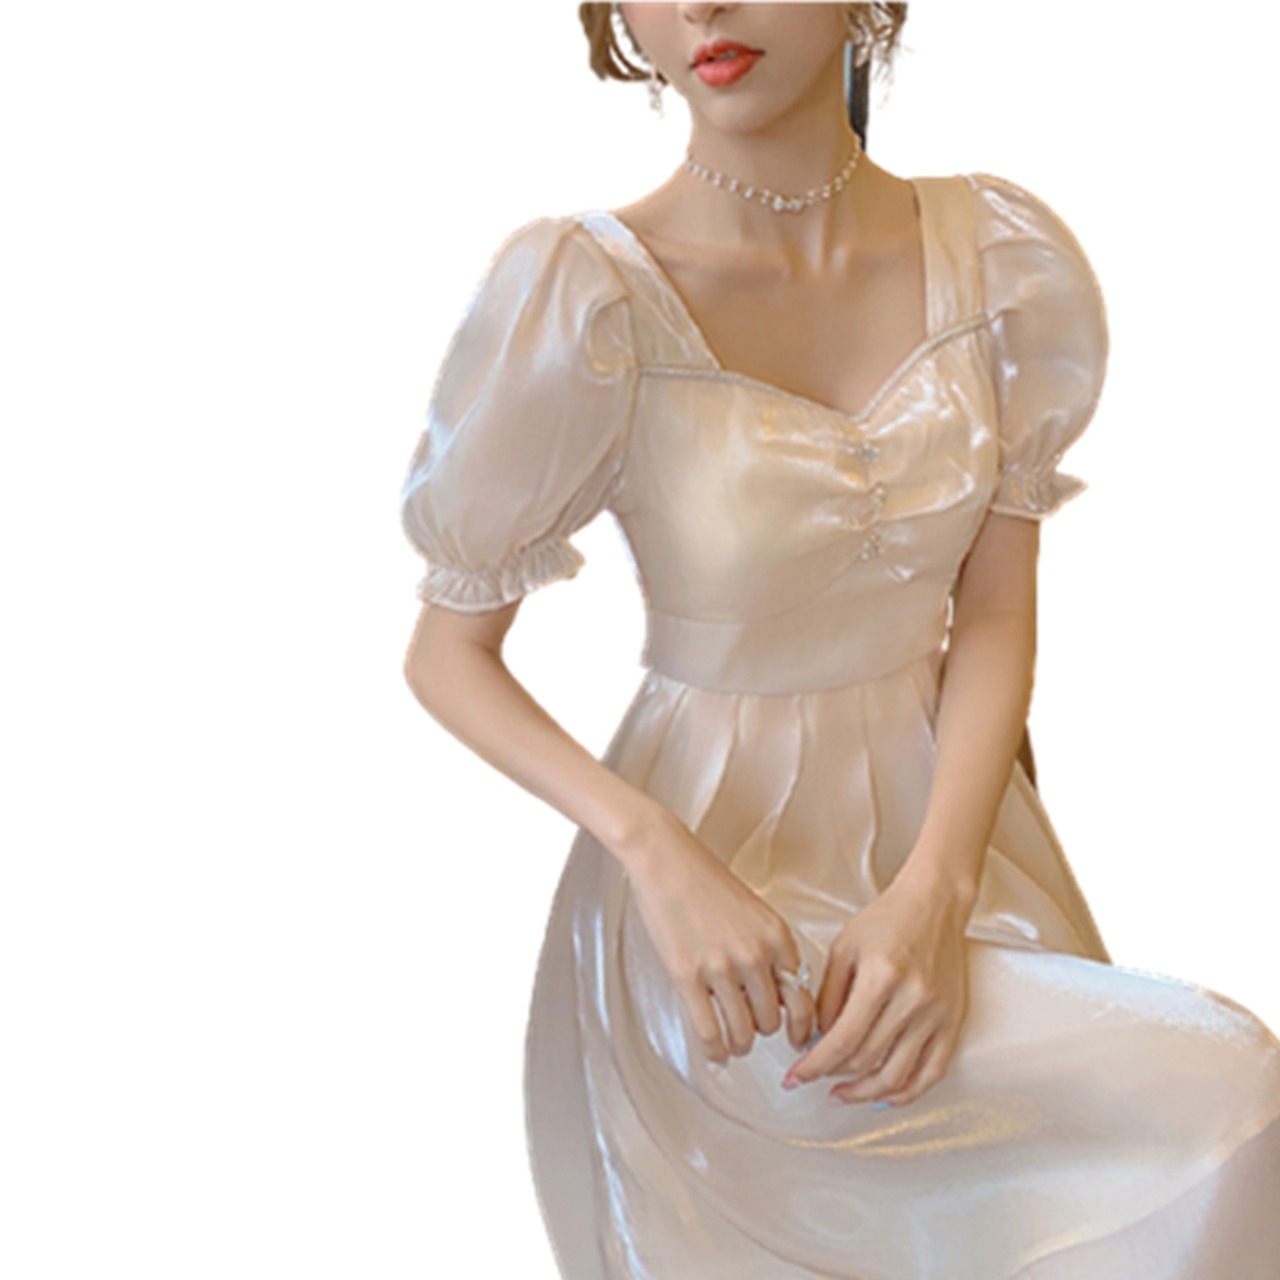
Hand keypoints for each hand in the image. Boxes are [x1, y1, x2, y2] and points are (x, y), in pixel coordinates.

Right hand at [623, 810, 815, 1063]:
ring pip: (743, 1033)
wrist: (667, 861)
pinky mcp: (688, 977)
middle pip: (771, 1021)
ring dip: (739, 1044)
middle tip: (751, 1028)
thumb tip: (777, 996)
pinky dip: (714, 1050)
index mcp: (778, 937)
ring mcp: (722, 968)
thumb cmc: (706, 880)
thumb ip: (771, 952)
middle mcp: (756, 955)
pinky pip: (709, 1031)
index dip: (802, 1027)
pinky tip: (714, 1051)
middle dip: (761, 1030)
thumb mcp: (756, 913)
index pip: (803, 999)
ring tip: (733, 1042)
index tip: (798, 1038)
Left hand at [782, 869, 971, 1106]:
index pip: (842, 1040)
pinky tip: (882, 1095)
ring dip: (864, 1092)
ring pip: (897, 1076)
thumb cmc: (888, 919)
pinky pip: (931, 1073)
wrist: (935, 904)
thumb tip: (816, 1039)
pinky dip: (906, 1092)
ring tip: (841, 1093)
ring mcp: (936, 1015)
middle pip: (867, 1060)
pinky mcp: (952, 1022)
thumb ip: (828, 995)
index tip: (796, 1075)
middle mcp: (912, 1000)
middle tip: (813, 1076)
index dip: (814, 1065)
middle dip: (832, 1075)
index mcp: (881, 977)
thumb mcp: (844, 948)